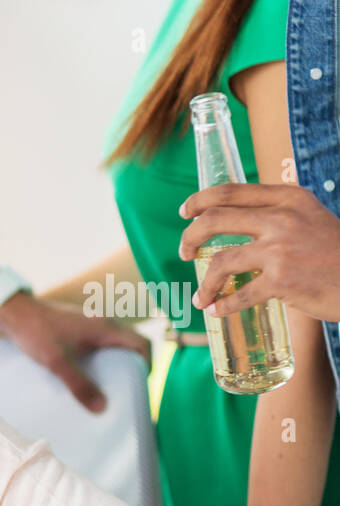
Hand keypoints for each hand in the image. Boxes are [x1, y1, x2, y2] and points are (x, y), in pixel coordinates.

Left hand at [0, 293, 152, 412]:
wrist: (12, 312)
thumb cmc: (35, 332)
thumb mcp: (57, 362)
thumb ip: (79, 384)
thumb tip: (102, 408)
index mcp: (105, 327)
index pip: (142, 343)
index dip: (147, 365)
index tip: (139, 386)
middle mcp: (102, 323)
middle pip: (130, 346)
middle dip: (131, 369)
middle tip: (123, 392)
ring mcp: (90, 324)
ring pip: (113, 346)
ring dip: (114, 365)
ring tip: (105, 388)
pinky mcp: (78, 328)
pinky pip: (98, 345)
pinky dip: (99, 360)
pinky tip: (85, 376)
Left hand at [178, 183, 339, 321]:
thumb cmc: (336, 252)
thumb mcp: (311, 218)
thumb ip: (279, 216)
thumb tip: (239, 223)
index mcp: (288, 198)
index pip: (231, 191)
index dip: (200, 200)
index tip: (185, 212)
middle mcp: (282, 218)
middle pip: (214, 220)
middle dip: (190, 237)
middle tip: (184, 253)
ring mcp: (280, 249)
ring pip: (220, 262)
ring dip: (204, 283)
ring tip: (200, 296)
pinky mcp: (282, 280)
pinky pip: (239, 295)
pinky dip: (223, 306)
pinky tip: (217, 310)